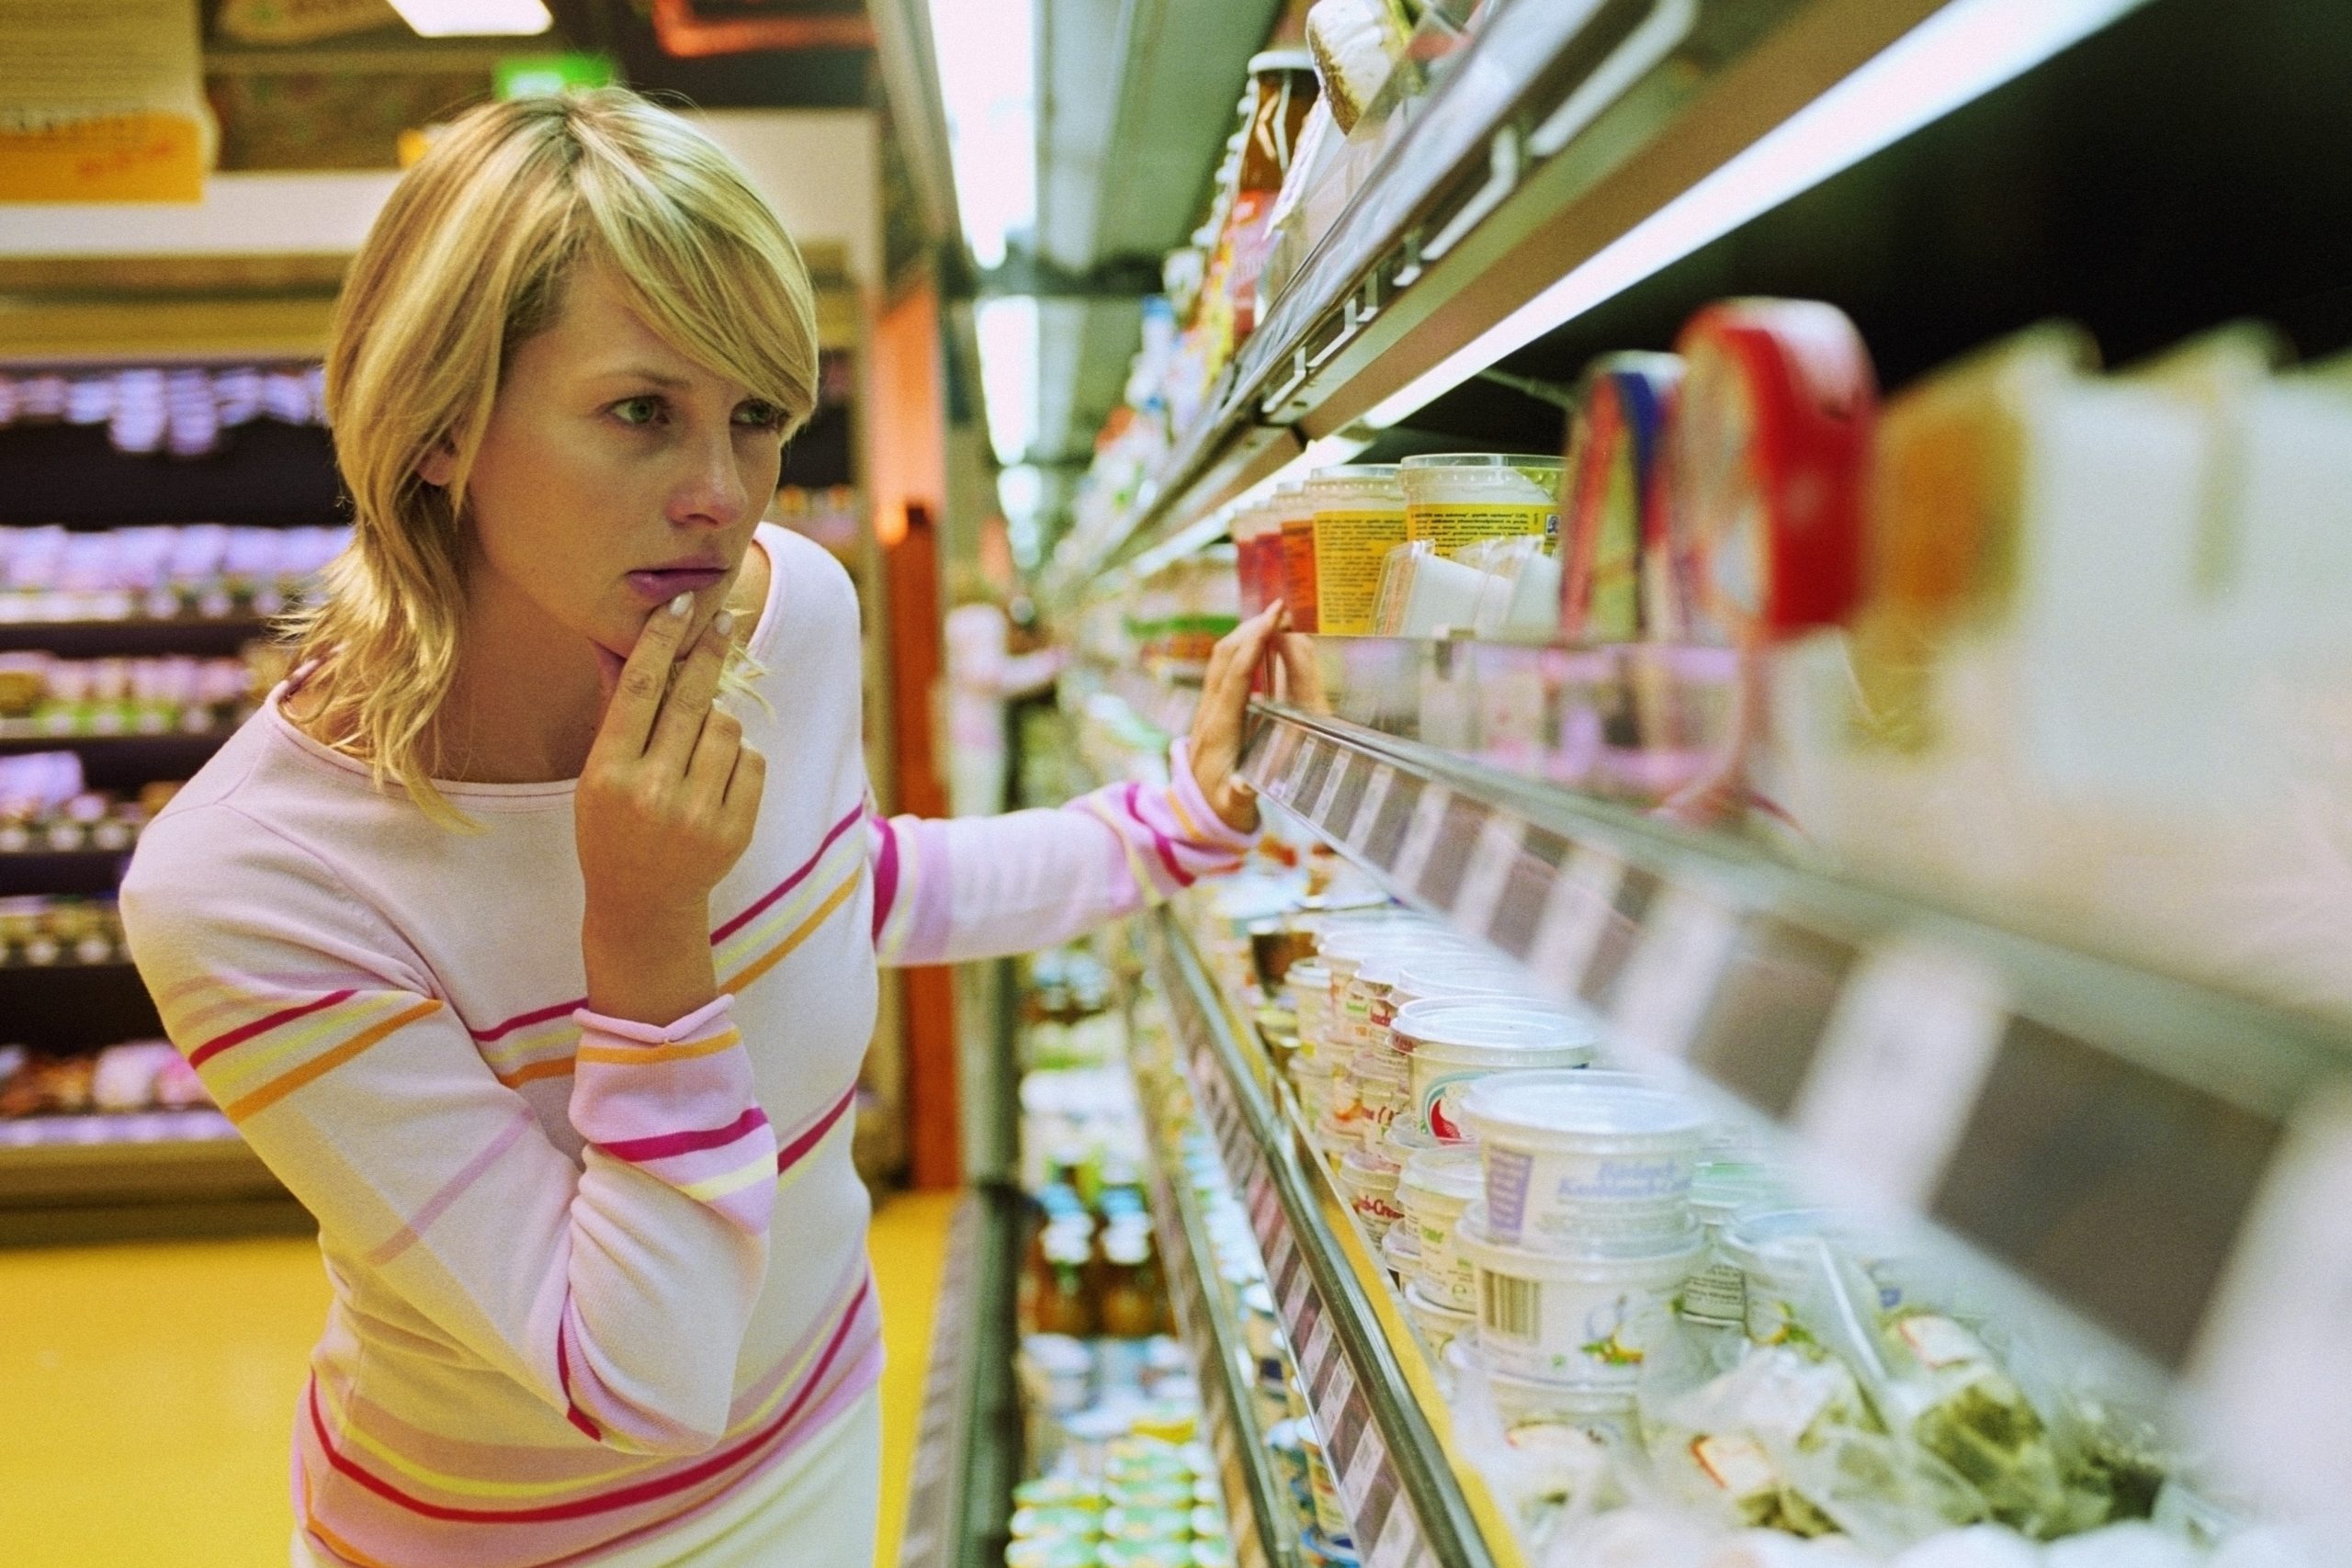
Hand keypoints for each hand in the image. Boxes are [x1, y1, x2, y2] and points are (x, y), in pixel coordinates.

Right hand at [576, 594, 766, 1020]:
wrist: (642, 905)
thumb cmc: (612, 828)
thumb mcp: (596, 775)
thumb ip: (616, 714)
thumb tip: (619, 646)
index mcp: (608, 775)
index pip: (639, 690)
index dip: (661, 640)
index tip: (681, 603)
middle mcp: (652, 792)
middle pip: (692, 700)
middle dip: (708, 652)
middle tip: (721, 620)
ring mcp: (697, 814)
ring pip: (728, 727)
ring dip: (719, 720)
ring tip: (699, 741)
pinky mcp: (735, 830)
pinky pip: (752, 761)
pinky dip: (739, 757)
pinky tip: (716, 775)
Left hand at [1188, 601, 1289, 832]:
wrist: (1194, 815)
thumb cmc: (1222, 811)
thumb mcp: (1234, 808)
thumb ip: (1240, 796)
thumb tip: (1246, 786)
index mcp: (1220, 729)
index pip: (1237, 676)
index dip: (1254, 645)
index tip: (1273, 617)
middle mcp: (1210, 712)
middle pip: (1226, 657)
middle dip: (1251, 628)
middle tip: (1281, 607)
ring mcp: (1208, 708)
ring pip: (1222, 658)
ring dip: (1246, 633)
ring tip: (1274, 616)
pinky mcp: (1212, 709)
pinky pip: (1225, 668)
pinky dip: (1243, 648)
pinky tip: (1261, 641)